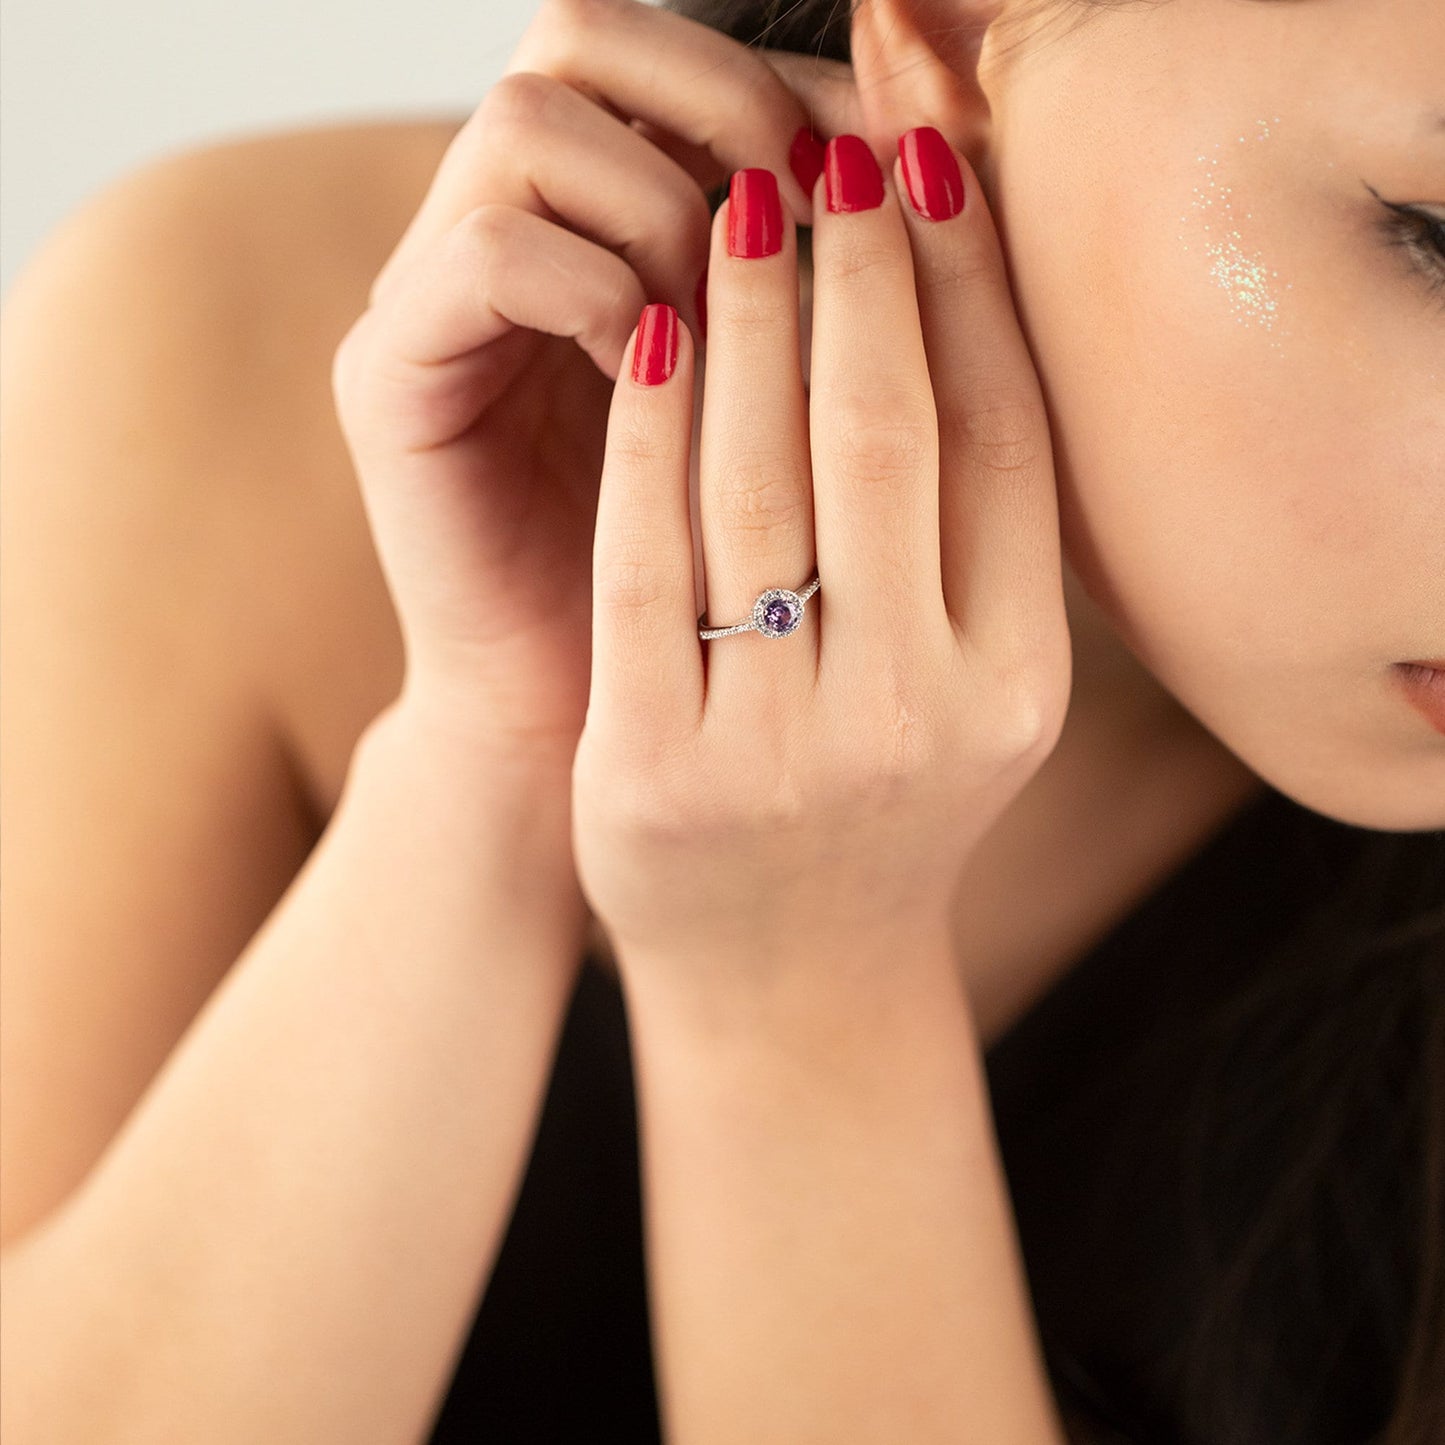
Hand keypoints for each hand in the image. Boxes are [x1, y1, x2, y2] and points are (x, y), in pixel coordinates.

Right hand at [329, 0, 845, 762]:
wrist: (587, 723)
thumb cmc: (714, 584)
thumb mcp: (795, 417)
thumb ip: (832, 291)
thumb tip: (927, 157)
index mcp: (600, 228)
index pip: (672, 53)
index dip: (788, 78)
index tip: (889, 162)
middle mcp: (505, 237)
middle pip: (578, 35)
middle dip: (721, 99)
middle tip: (808, 202)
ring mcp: (433, 299)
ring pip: (527, 124)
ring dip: (656, 202)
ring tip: (722, 312)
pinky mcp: (387, 378)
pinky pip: (487, 256)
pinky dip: (591, 288)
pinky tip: (654, 368)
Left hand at [571, 130, 1071, 1003]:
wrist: (785, 978)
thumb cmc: (875, 808)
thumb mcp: (966, 695)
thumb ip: (973, 542)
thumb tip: (950, 313)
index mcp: (1015, 688)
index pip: (1006, 442)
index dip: (969, 290)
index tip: (929, 177)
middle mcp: (915, 720)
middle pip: (885, 438)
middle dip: (853, 273)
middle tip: (825, 161)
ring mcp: (780, 752)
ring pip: (757, 483)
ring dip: (745, 323)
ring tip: (735, 215)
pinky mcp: (653, 769)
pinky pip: (646, 563)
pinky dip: (644, 434)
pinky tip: (643, 337)